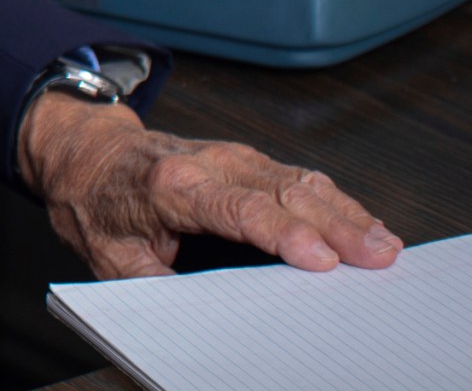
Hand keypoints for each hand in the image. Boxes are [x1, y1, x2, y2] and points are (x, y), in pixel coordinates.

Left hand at [19, 94, 402, 277]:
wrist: (87, 154)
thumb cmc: (98, 206)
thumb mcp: (112, 258)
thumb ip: (159, 285)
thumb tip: (207, 318)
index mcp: (170, 187)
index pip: (238, 209)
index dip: (283, 233)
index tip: (321, 259)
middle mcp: (207, 163)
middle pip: (282, 192)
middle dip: (335, 225)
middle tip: (379, 258)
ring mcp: (231, 157)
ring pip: (299, 180)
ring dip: (345, 212)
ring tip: (384, 245)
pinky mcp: (246, 159)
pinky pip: (297, 177)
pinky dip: (334, 201)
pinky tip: (361, 224)